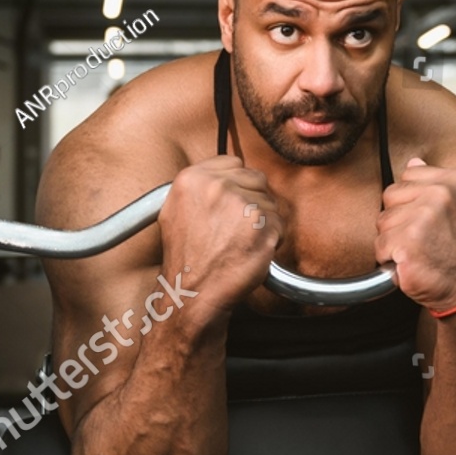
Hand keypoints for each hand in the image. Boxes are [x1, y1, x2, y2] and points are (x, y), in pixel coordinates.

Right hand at [158, 156, 281, 310]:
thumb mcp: (176, 210)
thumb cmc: (187, 256)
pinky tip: (251, 251)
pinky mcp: (262, 225)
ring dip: (262, 222)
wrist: (192, 291)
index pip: (234, 163)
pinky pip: (279, 224)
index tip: (231, 204)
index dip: (237, 185)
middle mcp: (216, 186)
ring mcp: (241, 204)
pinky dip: (271, 239)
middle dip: (252, 202)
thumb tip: (228, 174)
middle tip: (236, 228)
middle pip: (256, 179)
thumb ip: (201, 186)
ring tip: (240, 242)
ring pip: (270, 201)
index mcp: (192, 178)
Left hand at [374, 157, 455, 312]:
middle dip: (399, 219)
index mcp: (455, 180)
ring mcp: (423, 217)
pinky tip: (410, 262)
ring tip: (418, 250)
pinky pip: (380, 246)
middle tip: (421, 236)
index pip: (408, 175)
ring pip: (383, 222)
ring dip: (393, 240)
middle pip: (390, 196)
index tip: (427, 218)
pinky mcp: (407, 241)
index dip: (411, 200)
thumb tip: (414, 162)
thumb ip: (437, 182)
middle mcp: (440, 194)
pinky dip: (389, 259)